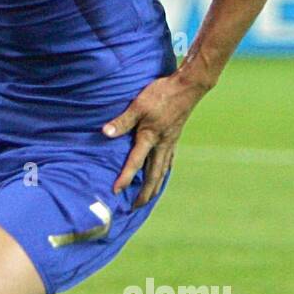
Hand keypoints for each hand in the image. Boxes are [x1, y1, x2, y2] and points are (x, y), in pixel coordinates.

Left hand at [102, 72, 205, 207]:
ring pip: (162, 170)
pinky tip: (162, 174)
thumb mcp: (138, 105)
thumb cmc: (161, 94)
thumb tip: (105, 133)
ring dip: (155, 186)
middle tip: (136, 207)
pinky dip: (164, 172)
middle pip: (153, 175)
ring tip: (149, 198)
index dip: (125, 178)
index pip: (135, 162)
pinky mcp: (175, 137)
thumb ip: (122, 121)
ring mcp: (170, 142)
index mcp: (150, 137)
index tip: (116, 191)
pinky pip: (169, 160)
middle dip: (145, 193)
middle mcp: (162, 144)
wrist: (188, 87)